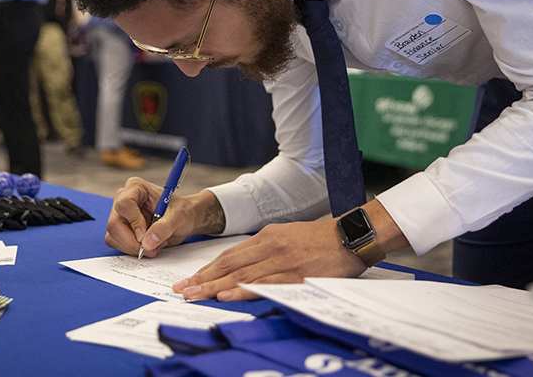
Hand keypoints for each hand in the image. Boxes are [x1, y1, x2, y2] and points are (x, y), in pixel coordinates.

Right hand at [104, 177, 222, 257]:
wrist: (184, 219)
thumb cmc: (182, 211)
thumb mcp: (178, 217)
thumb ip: (163, 228)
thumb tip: (147, 242)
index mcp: (136, 187)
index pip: (124, 204)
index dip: (133, 222)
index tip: (144, 235)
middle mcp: (123, 199)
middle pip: (114, 223)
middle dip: (131, 241)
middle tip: (150, 249)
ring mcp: (120, 215)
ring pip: (113, 236)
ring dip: (133, 247)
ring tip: (154, 246)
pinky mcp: (120, 229)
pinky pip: (116, 243)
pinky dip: (131, 250)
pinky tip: (148, 246)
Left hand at [171, 219, 365, 301]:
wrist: (350, 237)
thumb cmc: (320, 240)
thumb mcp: (287, 236)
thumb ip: (265, 249)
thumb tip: (242, 265)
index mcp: (266, 236)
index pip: (230, 254)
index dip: (208, 268)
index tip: (190, 278)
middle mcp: (270, 246)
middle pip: (229, 264)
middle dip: (202, 278)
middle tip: (181, 289)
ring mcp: (282, 261)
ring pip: (240, 274)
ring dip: (214, 286)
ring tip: (194, 294)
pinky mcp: (295, 275)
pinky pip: (264, 284)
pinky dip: (243, 290)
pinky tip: (226, 295)